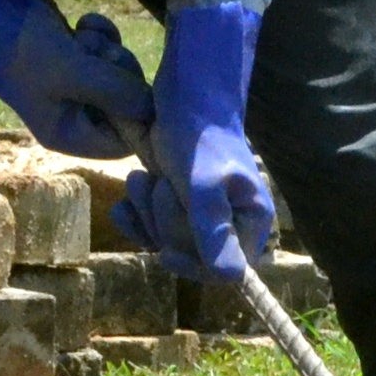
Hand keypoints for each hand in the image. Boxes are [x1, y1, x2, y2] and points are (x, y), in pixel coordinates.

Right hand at [0, 0, 154, 161]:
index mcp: (70, 134)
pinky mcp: (75, 56)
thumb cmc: (28, 54)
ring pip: (118, 73)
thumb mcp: (76, 74)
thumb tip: (151, 106)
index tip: (135, 88)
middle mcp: (74, 115)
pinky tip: (82, 22)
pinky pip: (105, 49)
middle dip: (120, 75)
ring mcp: (75, 85)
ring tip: (82, 38)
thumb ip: (118, 93)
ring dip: (107, 49)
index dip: (137, 119)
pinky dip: (100, 34)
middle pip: (125, 105)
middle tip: (100, 55)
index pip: (123, 143)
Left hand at [124, 1, 274, 281]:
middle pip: (190, 257)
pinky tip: (124, 203)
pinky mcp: (175, 206)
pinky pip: (150, 231)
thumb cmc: (200, 135)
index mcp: (251, 223)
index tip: (165, 251)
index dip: (192, 265)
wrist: (183, 96)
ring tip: (142, 178)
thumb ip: (214, 230)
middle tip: (159, 185)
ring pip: (166, 243)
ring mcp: (200, 216)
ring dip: (146, 215)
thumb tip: (232, 280)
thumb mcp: (204, 184)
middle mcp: (230, 225)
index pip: (224, 272)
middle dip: (164, 226)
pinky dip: (134, 218)